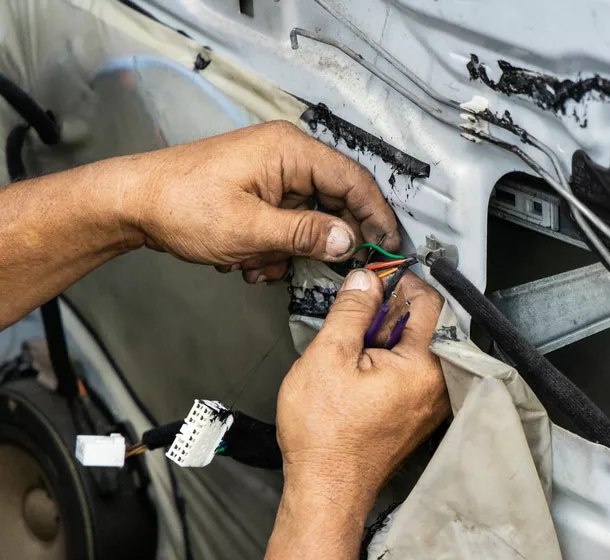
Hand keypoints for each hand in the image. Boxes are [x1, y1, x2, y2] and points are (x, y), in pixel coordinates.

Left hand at [119, 121, 397, 282]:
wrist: (132, 204)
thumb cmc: (180, 205)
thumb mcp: (250, 229)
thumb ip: (306, 235)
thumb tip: (349, 241)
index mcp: (289, 150)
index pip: (353, 179)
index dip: (376, 215)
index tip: (387, 247)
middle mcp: (286, 155)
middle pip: (335, 200)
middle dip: (324, 240)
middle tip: (328, 269)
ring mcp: (273, 173)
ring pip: (311, 218)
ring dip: (292, 250)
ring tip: (260, 264)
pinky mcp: (262, 191)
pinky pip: (289, 222)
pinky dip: (276, 247)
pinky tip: (249, 260)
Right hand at [275, 269, 448, 507]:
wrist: (325, 492)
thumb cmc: (325, 435)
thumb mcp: (328, 356)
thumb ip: (352, 311)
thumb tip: (365, 280)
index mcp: (426, 366)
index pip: (431, 302)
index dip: (402, 282)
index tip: (376, 278)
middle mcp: (440, 385)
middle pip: (427, 325)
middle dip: (393, 311)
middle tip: (358, 313)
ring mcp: (431, 404)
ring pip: (418, 349)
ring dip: (389, 338)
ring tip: (355, 346)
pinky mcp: (418, 417)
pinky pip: (413, 374)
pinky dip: (390, 362)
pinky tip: (361, 370)